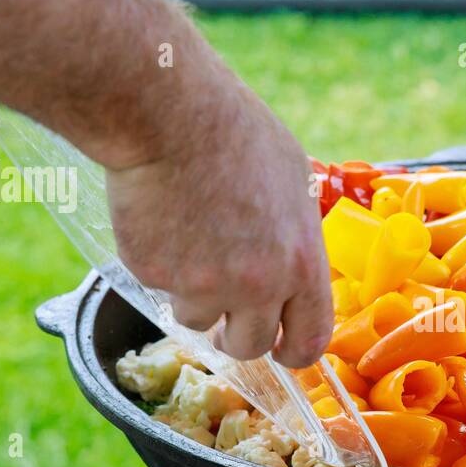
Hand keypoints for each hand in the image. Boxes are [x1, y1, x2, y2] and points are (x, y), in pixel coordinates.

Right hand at [107, 77, 332, 367]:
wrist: (169, 115)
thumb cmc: (237, 135)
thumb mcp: (294, 183)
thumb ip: (296, 237)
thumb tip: (297, 265)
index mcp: (301, 264)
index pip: (309, 340)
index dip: (294, 351)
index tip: (281, 348)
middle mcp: (258, 285)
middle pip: (251, 347)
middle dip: (237, 336)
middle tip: (225, 317)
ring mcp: (204, 284)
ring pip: (199, 321)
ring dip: (194, 296)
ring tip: (190, 239)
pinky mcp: (156, 276)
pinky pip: (161, 290)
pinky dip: (160, 266)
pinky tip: (163, 221)